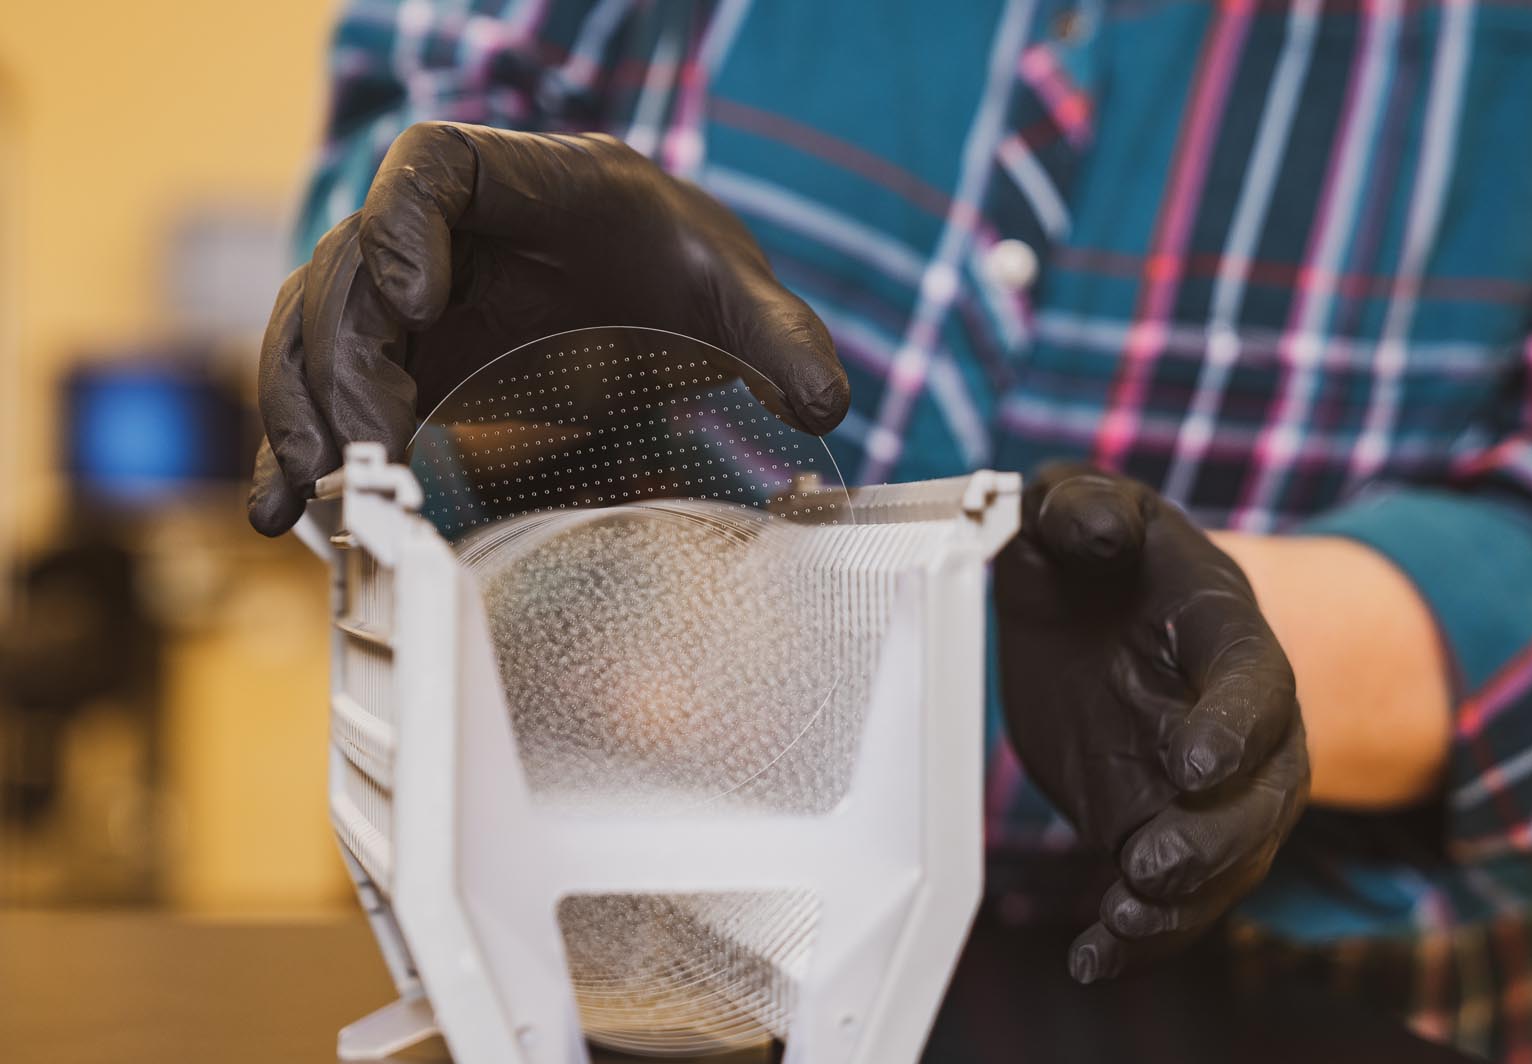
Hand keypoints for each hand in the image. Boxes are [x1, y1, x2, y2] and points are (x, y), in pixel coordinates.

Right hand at [249, 122, 848, 534]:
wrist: (651, 280)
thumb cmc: (685, 265)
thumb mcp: (740, 294)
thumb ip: (782, 338)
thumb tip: (829, 405)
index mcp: (530, 186)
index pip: (432, 166)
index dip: (403, 218)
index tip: (417, 297)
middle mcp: (451, 232)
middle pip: (351, 262)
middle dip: (347, 352)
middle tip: (373, 446)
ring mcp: (412, 293)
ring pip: (315, 324)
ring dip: (301, 403)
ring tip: (309, 489)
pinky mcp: (400, 356)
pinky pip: (324, 383)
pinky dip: (295, 442)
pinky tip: (279, 510)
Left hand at [994, 463, 1308, 981]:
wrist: (1089, 600)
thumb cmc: (1092, 547)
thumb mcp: (1080, 503)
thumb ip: (1084, 507)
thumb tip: (1090, 529)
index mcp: (1224, 631)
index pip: (1253, 684)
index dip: (1233, 727)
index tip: (1194, 765)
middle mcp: (1234, 718)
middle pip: (1262, 795)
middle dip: (1217, 840)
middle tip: (1154, 867)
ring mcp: (1199, 782)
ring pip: (1222, 860)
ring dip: (1179, 904)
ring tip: (1121, 926)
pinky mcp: (1149, 819)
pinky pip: (1164, 893)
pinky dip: (1133, 935)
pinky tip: (1093, 960)